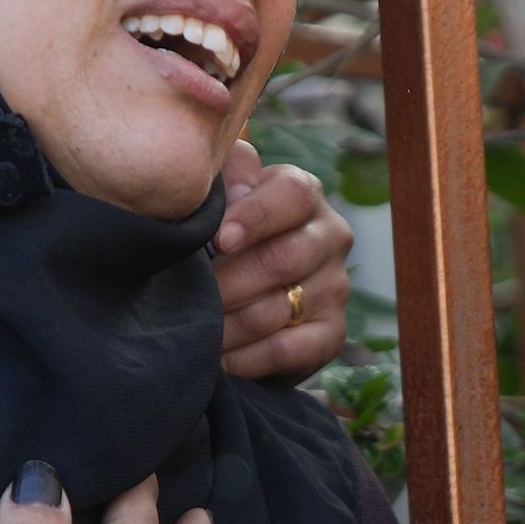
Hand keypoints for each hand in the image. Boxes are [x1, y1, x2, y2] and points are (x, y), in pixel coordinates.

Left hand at [211, 142, 352, 381]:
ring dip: (227, 324)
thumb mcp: (226, 198)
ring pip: (278, 309)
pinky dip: (247, 358)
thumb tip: (231, 164)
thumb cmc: (232, 235)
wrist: (256, 294)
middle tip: (189, 296)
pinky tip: (218, 359)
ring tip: (191, 331)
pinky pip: (289, 350)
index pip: (292, 196)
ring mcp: (336, 287)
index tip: (220, 239)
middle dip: (228, 282)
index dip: (256, 216)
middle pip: (283, 259)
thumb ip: (227, 176)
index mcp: (304, 195)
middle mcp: (330, 236)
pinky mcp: (332, 334)